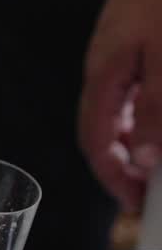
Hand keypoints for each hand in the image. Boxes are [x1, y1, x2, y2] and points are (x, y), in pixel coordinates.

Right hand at [79, 0, 161, 211]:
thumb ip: (155, 111)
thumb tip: (143, 161)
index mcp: (103, 75)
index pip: (95, 142)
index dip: (113, 178)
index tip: (137, 204)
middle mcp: (102, 70)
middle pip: (102, 131)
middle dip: (123, 165)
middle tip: (150, 190)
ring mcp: (116, 56)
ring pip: (116, 113)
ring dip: (134, 141)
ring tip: (157, 160)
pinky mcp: (131, 45)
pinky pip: (130, 92)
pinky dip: (142, 115)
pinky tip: (158, 118)